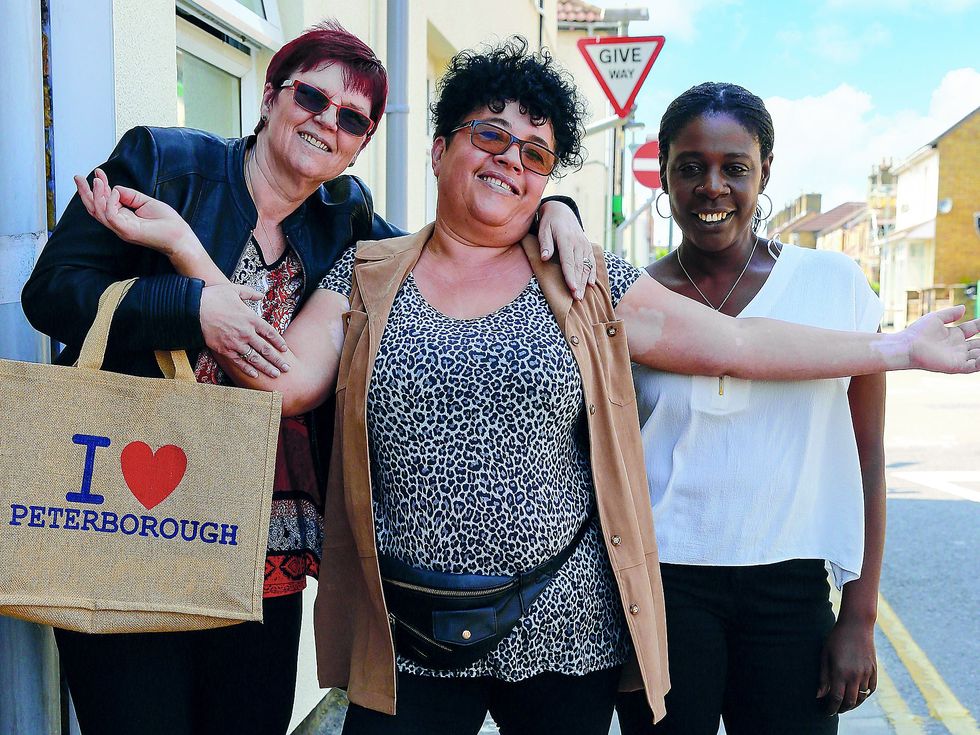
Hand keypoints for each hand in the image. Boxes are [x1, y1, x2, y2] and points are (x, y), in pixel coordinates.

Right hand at [74, 168, 199, 257]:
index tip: (98, 172)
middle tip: (78, 177)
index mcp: (123, 218)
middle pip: (95, 209)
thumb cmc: (167, 222)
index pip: (104, 203)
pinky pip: (111, 215)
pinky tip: (113, 191)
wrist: (180, 236)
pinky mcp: (127, 231)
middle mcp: (119, 225)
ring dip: (95, 195)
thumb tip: (114, 187)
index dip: (99, 187)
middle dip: (85, 192)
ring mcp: (122, 229)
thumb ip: (129, 195)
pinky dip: (110, 202)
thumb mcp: (145, 202)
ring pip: (99, 212)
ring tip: (97, 180)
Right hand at [200, 284, 289, 378]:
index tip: (285, 349)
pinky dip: (247, 369)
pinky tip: (255, 375)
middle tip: (286, 368)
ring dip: (266, 367)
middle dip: (277, 360)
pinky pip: (239, 361)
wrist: (193, 308)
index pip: (270, 332)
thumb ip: (250, 293)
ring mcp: (235, 342)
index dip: (279, 342)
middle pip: (266, 349)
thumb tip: (261, 295)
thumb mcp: (234, 289)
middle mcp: (246, 332)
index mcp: (251, 318)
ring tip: (275, 375)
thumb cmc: (214, 297)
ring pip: (254, 358)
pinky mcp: (224, 349)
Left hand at [537, 200, 595, 299]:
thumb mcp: (543, 230)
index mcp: (566, 239)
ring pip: (586, 266)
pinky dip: (592, 273)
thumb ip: (545, 244)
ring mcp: (585, 245)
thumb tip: (544, 258)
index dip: (570, 275)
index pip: (568, 261)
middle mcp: (578, 243)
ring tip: (581, 296)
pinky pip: (592, 261)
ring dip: (584, 282)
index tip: (572, 288)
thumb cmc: (549, 223)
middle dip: (578, 283)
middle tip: (576, 298)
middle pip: (579, 267)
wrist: (562, 211)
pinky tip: (591, 284)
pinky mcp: (588, 247)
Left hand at [817, 619, 876, 714]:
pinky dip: (864, 696)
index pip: (836, 699)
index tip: (826, 712)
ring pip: (861, 697)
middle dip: (841, 709)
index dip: (830, 708)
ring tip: (844, 704)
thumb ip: (823, 677)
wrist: (856, 625)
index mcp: (840, 672)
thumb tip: (819, 696)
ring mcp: (866, 674)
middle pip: (850, 702)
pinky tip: (857, 695)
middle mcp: (855, 676)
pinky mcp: (874, 670)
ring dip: (853, 704)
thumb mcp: (825, 656)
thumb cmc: (836, 639)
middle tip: (834, 709)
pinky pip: (871, 689)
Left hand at [903, 306, 979, 372]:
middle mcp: (959, 347)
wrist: (907, 345)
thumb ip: (951, 314)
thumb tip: (964, 308)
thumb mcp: (936, 318)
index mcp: (955, 335)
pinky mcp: (956, 365)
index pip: (975, 328)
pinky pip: (974, 366)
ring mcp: (958, 357)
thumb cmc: (917, 332)